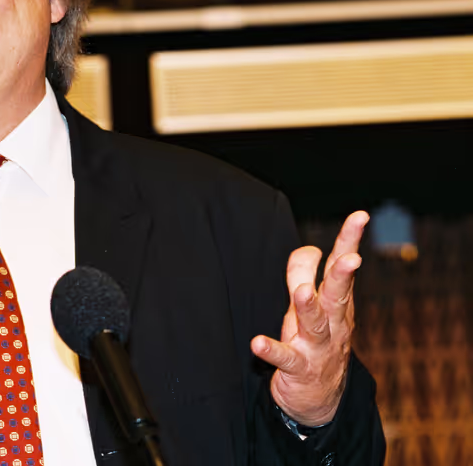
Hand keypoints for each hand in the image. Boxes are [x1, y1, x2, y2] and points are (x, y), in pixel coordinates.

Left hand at [250, 211, 368, 425]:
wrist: (320, 401)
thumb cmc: (315, 343)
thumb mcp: (310, 307)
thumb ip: (305, 274)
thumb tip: (309, 247)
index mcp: (336, 303)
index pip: (343, 267)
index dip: (351, 241)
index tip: (360, 216)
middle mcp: (332, 324)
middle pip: (338, 295)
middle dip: (343, 276)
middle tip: (351, 258)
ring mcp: (317, 348)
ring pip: (315, 326)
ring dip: (308, 308)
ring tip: (301, 292)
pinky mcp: (299, 369)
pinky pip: (285, 359)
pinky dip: (272, 350)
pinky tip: (257, 343)